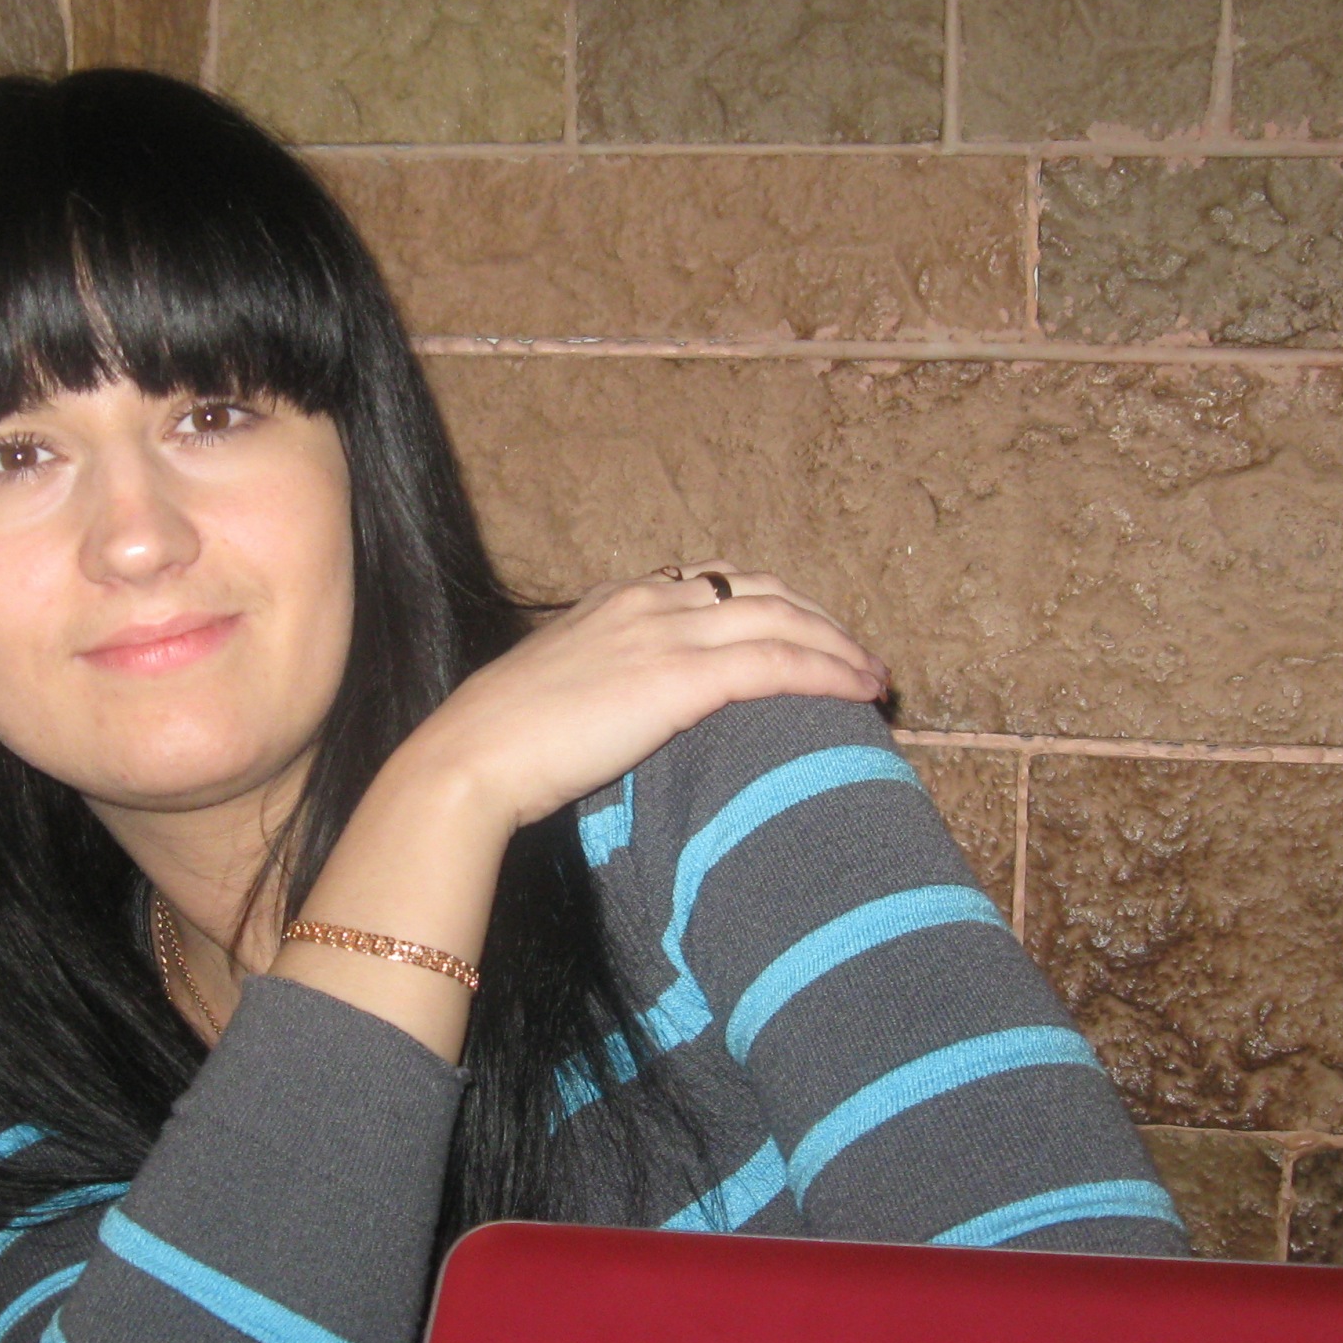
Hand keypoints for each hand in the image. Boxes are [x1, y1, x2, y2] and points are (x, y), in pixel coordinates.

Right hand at [275, 564, 884, 1059]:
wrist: (468, 760)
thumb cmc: (496, 744)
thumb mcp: (556, 690)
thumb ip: (600, 685)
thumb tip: (623, 718)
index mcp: (616, 599)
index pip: (715, 582)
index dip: (772, 605)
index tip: (805, 635)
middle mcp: (648, 600)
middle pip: (762, 591)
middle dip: (819, 620)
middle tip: (857, 657)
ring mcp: (666, 633)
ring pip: (782, 619)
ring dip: (839, 646)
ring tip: (874, 679)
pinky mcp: (681, 678)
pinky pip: (777, 663)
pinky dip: (828, 673)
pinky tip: (860, 692)